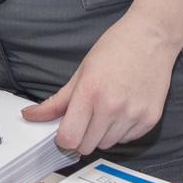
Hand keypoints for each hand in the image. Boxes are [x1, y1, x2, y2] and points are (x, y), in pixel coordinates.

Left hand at [22, 16, 175, 156]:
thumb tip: (30, 115)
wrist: (152, 36)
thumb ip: (57, 100)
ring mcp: (133, 115)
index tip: (66, 129)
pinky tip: (124, 108)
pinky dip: (121, 131)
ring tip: (108, 109)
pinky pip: (127, 140)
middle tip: (87, 117)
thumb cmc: (116, 48)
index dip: (64, 137)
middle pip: (86, 146)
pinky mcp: (150, 119)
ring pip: (107, 145)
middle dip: (82, 136)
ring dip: (102, 134)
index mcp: (90, 92)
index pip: (69, 138)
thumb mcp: (81, 71)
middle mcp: (112, 107)